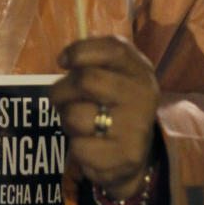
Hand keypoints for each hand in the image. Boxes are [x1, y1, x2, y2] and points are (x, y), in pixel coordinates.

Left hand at [49, 36, 158, 198]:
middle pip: (85, 80)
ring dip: (66, 120)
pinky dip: (76, 147)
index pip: (112, 48)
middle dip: (61, 90)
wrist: (136, 151)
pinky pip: (79, 148)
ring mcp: (136, 126)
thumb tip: (65, 60)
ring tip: (79, 123)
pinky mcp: (127, 156)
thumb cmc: (113, 103)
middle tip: (61, 98)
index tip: (63, 62)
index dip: (79, 51)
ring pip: (74, 115)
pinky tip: (90, 145)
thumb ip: (91, 58)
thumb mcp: (112, 73)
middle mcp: (142, 94)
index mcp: (138, 68)